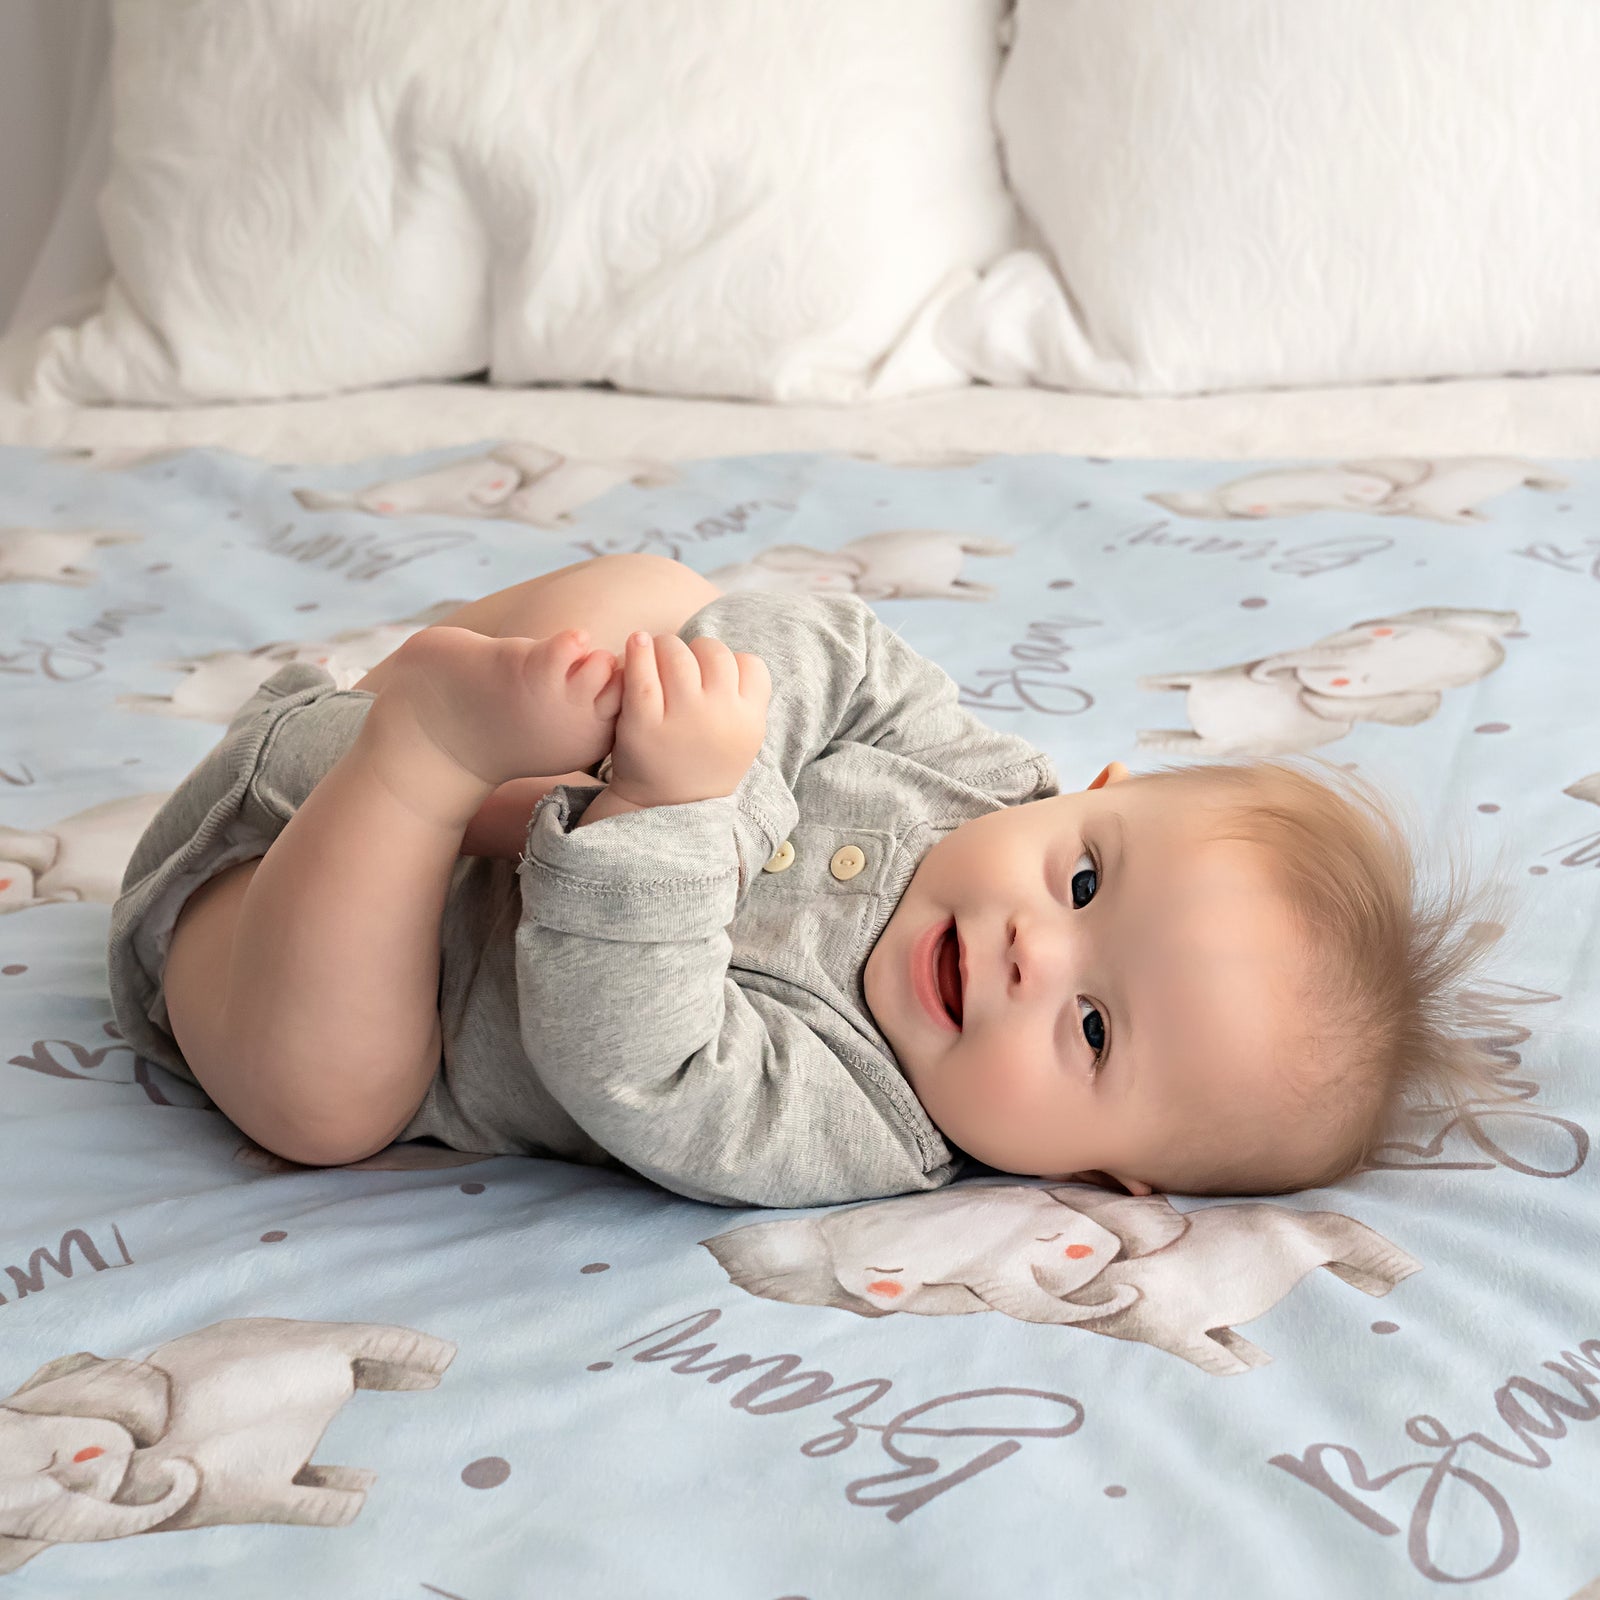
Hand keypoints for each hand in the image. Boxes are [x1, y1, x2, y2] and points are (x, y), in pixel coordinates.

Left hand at [607, 632, 770, 807]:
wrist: (664, 806)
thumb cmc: (703, 762)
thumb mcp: (742, 738)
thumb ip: (745, 700)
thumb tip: (732, 653)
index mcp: (749, 721)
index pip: (749, 664)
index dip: (729, 662)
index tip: (710, 674)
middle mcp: (719, 717)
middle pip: (713, 652)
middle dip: (694, 649)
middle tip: (678, 661)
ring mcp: (682, 719)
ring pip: (678, 653)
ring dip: (665, 646)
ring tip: (656, 654)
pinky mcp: (643, 723)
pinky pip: (642, 673)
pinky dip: (638, 650)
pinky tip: (636, 642)